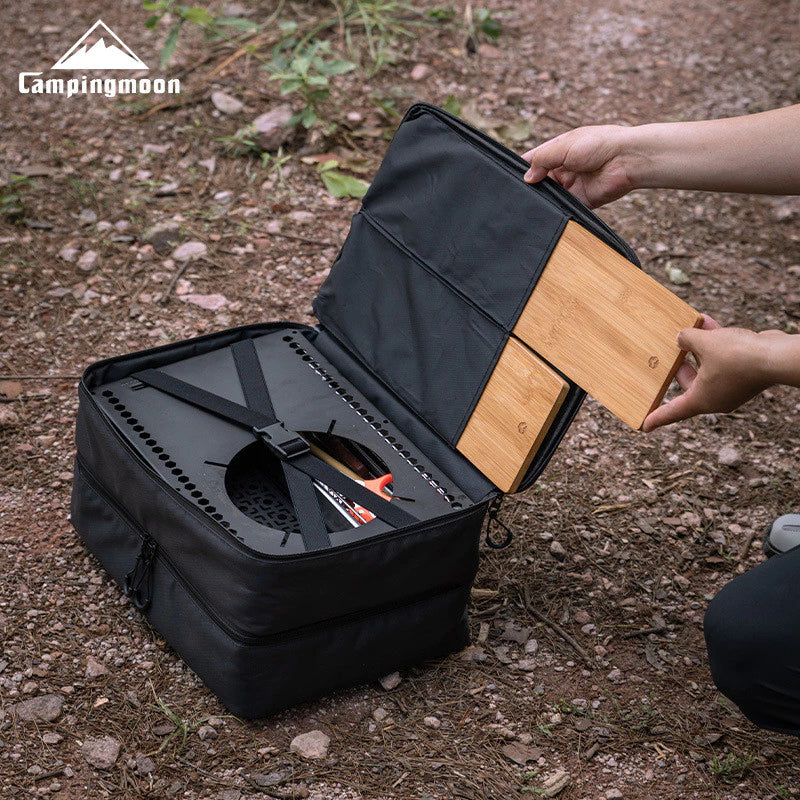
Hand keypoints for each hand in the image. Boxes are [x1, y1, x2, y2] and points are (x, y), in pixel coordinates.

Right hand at [521, 125, 639, 207]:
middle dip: (531, 186)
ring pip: (550, 195)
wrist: (627, 159)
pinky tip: (547, 211)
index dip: (522, 168)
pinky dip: (556, 210)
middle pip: (540, 180)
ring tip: (529, 203)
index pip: (534, 160)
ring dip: (542, 199)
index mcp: (559, 150)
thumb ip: (542, 160)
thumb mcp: (564, 146)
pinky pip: (564, 207)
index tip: (508, 178)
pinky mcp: (581, 200)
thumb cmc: (600, 144)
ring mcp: (572, 185)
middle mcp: (564, 168)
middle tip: (517, 194)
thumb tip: (526, 178)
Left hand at [642, 316, 782, 431]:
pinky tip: (707, 321)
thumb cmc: (737, 356)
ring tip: (689, 327)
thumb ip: (687, 339)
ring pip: (708, 367)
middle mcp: (716, 398)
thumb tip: (683, 336)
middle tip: (670, 350)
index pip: (673, 412)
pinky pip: (724, 358)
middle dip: (679, 364)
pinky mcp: (745, 373)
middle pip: (689, 382)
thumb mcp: (704, 344)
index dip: (657, 418)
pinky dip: (716, 343)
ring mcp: (732, 387)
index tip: (643, 426)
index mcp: (702, 400)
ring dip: (699, 347)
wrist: (777, 356)